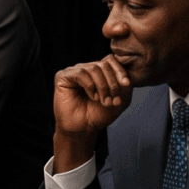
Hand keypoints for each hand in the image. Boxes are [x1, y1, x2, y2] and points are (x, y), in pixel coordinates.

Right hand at [52, 56, 131, 170]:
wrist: (84, 128)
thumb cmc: (99, 114)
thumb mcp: (121, 98)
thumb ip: (126, 84)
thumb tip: (125, 73)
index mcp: (99, 72)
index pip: (110, 60)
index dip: (120, 70)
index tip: (126, 84)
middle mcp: (86, 69)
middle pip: (103, 65)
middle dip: (112, 83)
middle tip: (113, 100)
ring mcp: (74, 72)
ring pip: (93, 68)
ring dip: (102, 86)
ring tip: (104, 101)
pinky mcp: (62, 77)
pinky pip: (80, 74)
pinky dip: (90, 86)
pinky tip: (93, 97)